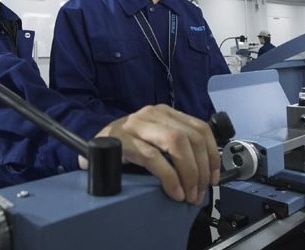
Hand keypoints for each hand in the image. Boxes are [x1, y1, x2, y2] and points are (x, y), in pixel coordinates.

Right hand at [79, 104, 219, 204]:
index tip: (214, 177)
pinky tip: (173, 191)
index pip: (200, 128)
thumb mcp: (155, 139)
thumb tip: (205, 172)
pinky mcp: (123, 140)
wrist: (90, 147)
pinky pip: (153, 157)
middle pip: (190, 136)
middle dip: (201, 168)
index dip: (212, 154)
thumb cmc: (126, 146)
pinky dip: (169, 177)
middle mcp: (152, 113)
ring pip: (176, 142)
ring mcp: (136, 125)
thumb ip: (177, 146)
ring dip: (188, 172)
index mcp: (164, 112)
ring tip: (188, 193)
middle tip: (200, 191)